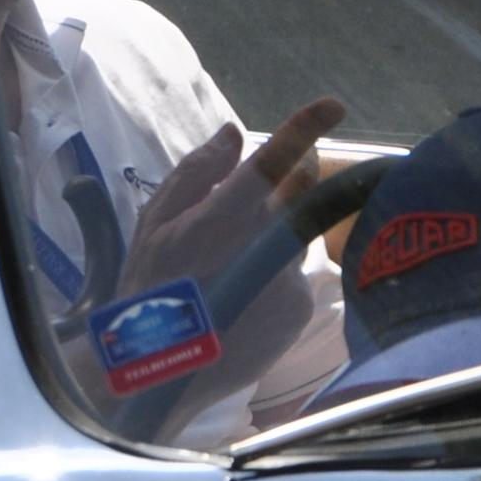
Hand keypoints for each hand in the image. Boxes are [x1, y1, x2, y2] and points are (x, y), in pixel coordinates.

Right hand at [122, 97, 348, 299]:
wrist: (162, 374)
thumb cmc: (148, 291)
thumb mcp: (153, 225)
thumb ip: (196, 173)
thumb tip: (234, 134)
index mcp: (221, 219)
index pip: (272, 162)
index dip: (305, 129)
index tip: (332, 106)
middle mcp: (261, 245)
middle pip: (301, 190)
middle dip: (299, 171)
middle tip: (283, 172)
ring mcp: (286, 278)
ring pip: (295, 232)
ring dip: (276, 230)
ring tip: (235, 259)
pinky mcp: (299, 308)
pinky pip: (296, 273)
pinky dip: (276, 272)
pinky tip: (244, 295)